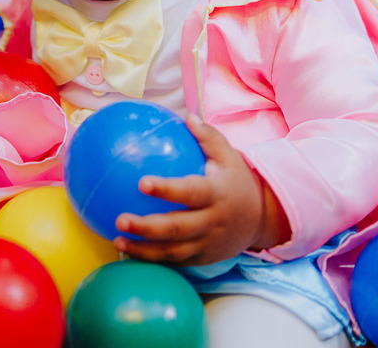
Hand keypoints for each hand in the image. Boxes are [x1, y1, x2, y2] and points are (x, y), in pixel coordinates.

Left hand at [113, 115, 288, 265]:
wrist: (261, 220)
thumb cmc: (237, 181)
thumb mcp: (229, 157)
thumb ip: (208, 137)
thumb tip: (185, 116)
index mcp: (216, 195)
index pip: (190, 192)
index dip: (166, 190)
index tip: (141, 183)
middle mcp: (211, 222)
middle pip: (177, 228)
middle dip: (147, 227)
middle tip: (120, 218)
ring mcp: (207, 244)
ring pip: (173, 251)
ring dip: (143, 249)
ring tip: (117, 240)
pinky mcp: (202, 258)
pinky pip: (175, 261)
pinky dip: (152, 259)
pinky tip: (128, 251)